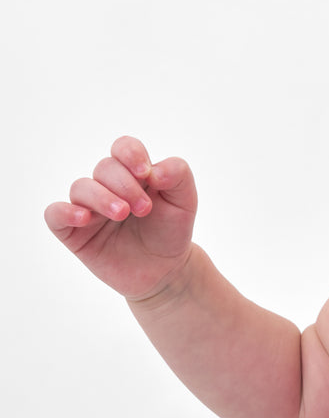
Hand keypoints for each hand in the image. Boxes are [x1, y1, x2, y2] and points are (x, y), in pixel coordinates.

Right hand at [44, 136, 197, 300]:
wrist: (164, 269)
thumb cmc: (171, 230)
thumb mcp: (185, 200)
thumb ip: (178, 174)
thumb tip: (154, 169)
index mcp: (134, 173)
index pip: (123, 147)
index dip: (131, 154)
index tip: (146, 173)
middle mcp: (108, 186)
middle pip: (105, 167)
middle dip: (125, 185)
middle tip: (144, 208)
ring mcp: (89, 208)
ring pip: (80, 187)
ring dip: (101, 197)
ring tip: (122, 214)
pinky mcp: (73, 232)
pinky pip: (54, 214)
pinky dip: (65, 211)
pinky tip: (85, 218)